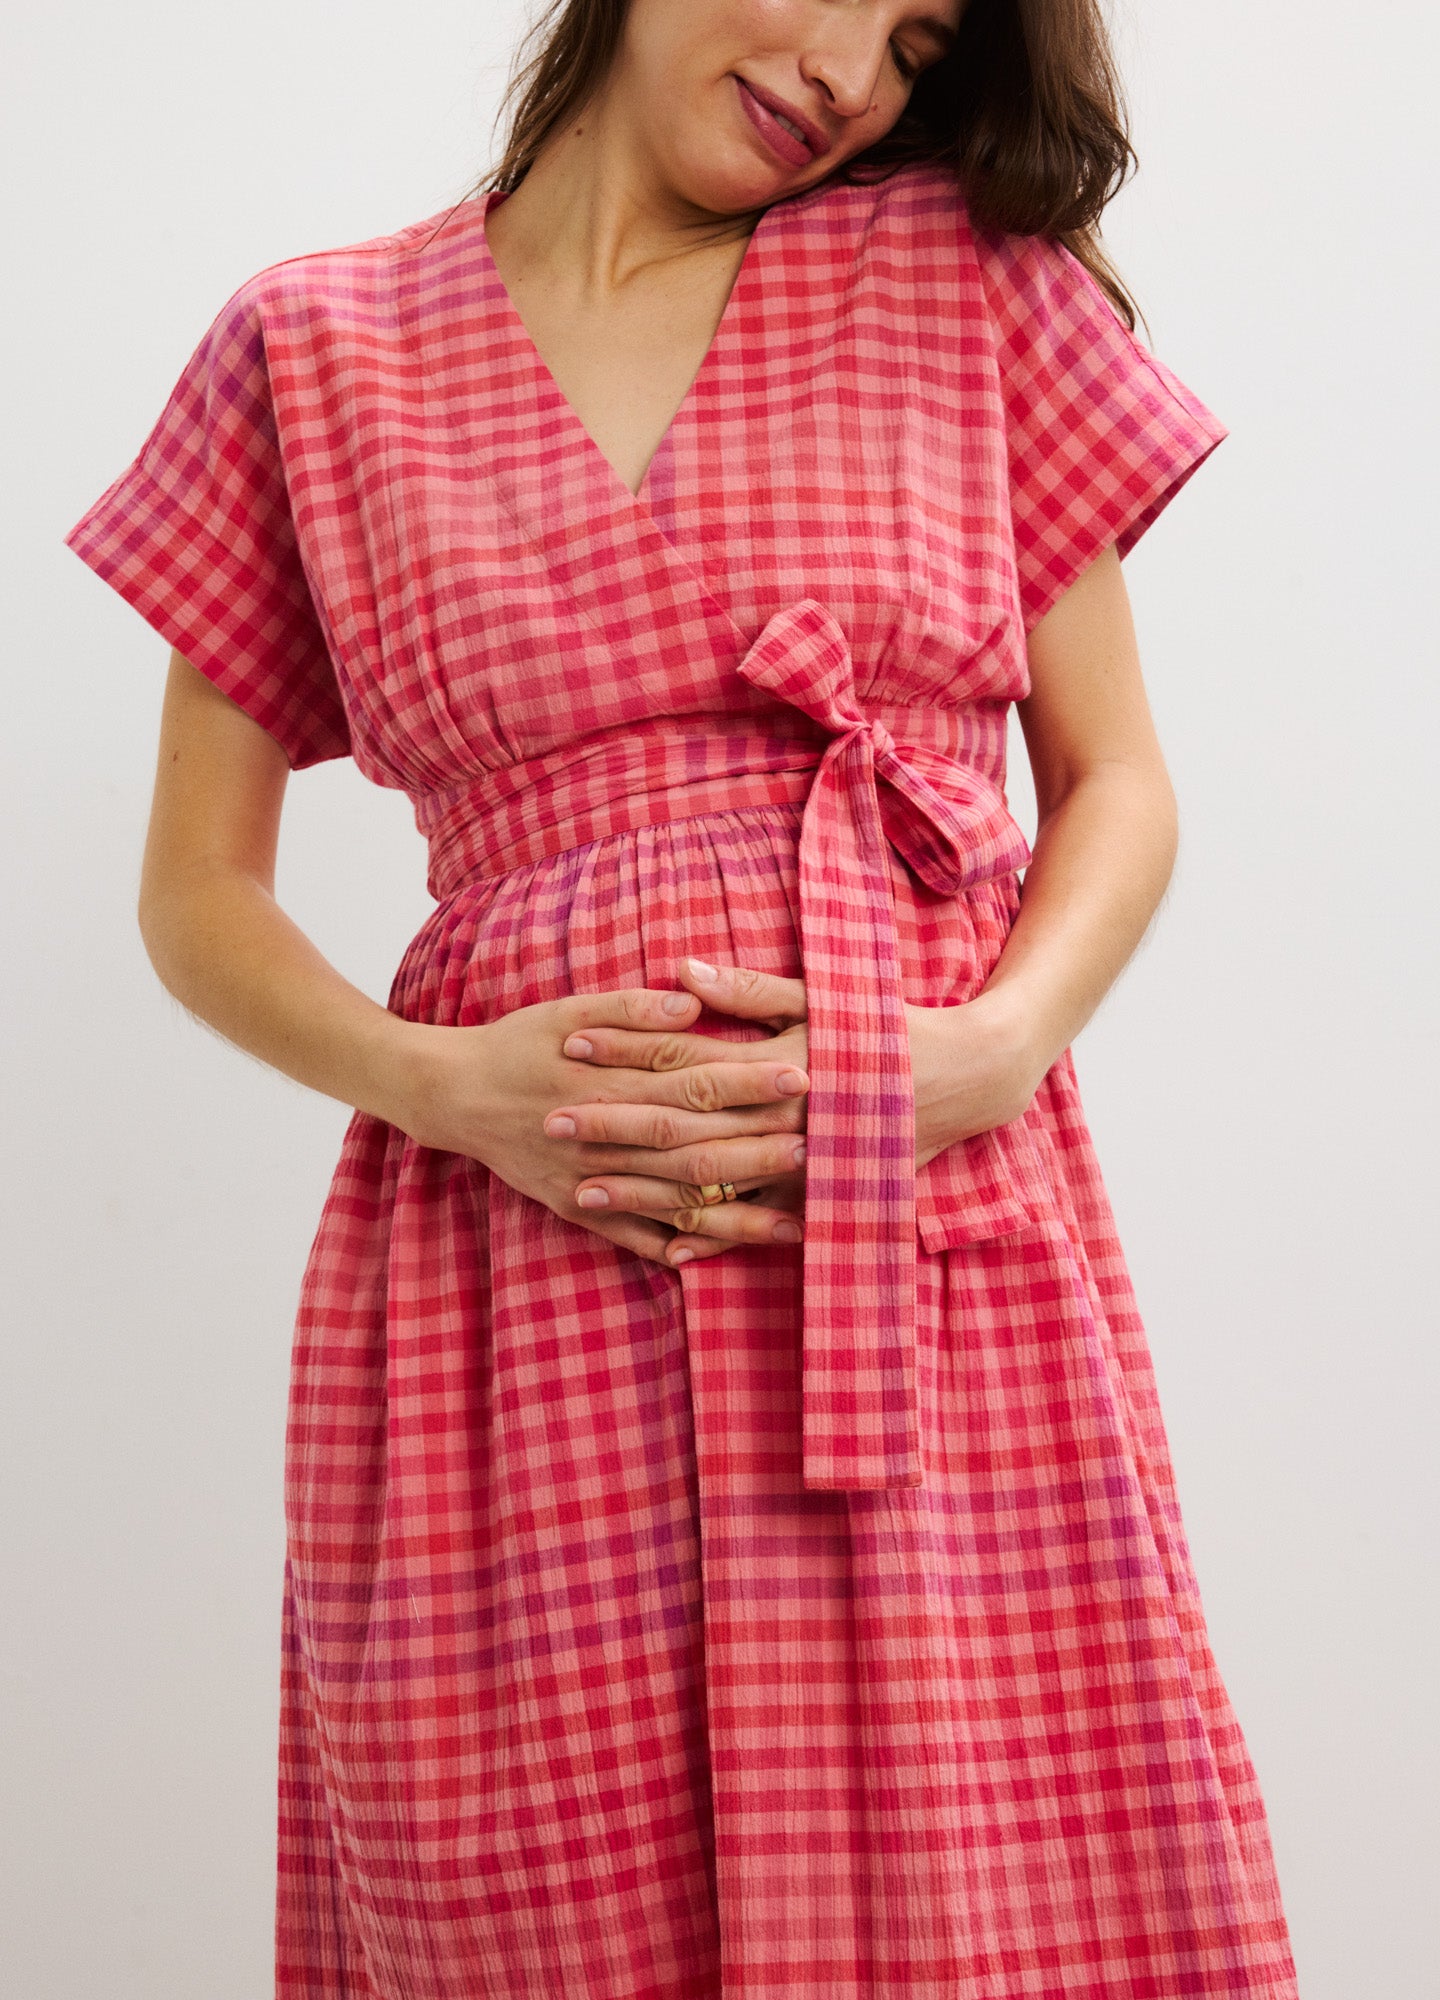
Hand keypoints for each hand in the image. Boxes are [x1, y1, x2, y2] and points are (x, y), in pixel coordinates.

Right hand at [391, 980, 809, 1268]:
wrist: (449, 1093)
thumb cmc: (516, 1042)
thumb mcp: (565, 1008)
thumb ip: (630, 1007)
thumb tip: (690, 1003)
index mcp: (606, 1079)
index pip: (691, 1081)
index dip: (747, 1081)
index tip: (800, 1078)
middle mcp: (602, 1135)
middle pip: (694, 1146)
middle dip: (758, 1150)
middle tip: (817, 1150)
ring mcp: (588, 1179)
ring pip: (672, 1201)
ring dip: (734, 1215)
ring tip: (791, 1224)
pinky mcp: (574, 1206)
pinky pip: (629, 1235)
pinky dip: (670, 1247)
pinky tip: (715, 1256)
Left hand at [558, 962, 1044, 1260]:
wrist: (974, 1079)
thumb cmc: (891, 1027)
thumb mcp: (823, 997)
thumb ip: (750, 987)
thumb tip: (680, 972)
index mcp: (781, 1061)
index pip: (685, 1055)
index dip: (626, 1049)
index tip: (570, 1044)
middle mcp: (788, 1118)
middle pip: (685, 1124)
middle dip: (613, 1124)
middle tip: (549, 1120)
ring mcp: (806, 1164)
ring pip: (712, 1183)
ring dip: (646, 1189)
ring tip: (582, 1191)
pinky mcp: (825, 1195)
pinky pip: (762, 1226)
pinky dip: (716, 1237)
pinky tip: (667, 1247)